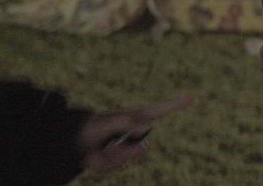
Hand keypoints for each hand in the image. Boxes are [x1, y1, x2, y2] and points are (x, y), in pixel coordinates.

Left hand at [76, 94, 191, 176]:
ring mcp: (126, 149)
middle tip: (106, 146)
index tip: (189, 96)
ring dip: (108, 157)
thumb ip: (126, 122)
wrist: (72, 142)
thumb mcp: (107, 122)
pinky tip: (93, 156)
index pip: (159, 111)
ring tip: (98, 148)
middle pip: (139, 150)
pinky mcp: (116, 161)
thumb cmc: (90, 127)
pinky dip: (101, 163)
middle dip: (122, 153)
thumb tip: (148, 126)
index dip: (174, 104)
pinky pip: (113, 167)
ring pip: (124, 160)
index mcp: (134, 120)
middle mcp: (133, 135)